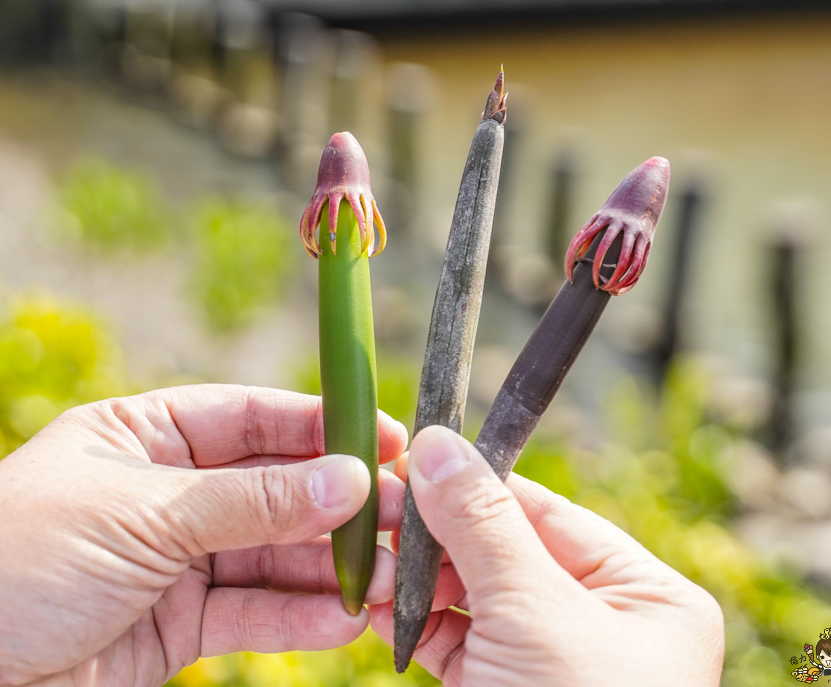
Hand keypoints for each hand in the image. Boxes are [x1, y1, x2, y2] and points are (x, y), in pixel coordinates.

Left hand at [0, 385, 407, 686]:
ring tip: (385, 578)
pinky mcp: (180, 624)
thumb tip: (351, 479)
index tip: (388, 438)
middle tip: (403, 517)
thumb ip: (253, 502)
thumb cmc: (19, 561)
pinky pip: (252, 614)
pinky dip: (299, 619)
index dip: (323, 426)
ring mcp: (178, 559)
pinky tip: (343, 620)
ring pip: (273, 556)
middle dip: (339, 505)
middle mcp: (169, 492)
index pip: (254, 418)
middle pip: (276, 490)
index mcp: (147, 437)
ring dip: (330, 568)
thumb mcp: (145, 514)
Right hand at [371, 426, 723, 685]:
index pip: (546, 513)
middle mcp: (601, 622)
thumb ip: (484, 524)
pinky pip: (452, 639)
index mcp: (644, 595)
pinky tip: (377, 599)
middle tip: (375, 504)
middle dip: (437, 532)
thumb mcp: (537, 614)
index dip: (477, 483)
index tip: (416, 454)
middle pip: (503, 549)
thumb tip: (436, 445)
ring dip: (417, 575)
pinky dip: (413, 621)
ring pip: (471, 594)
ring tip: (367, 553)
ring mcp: (547, 660)